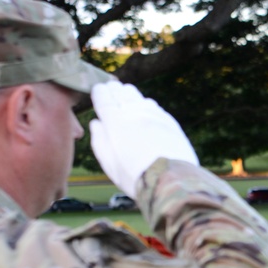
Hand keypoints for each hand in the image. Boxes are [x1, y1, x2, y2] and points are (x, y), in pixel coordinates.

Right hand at [89, 80, 198, 196]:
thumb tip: (96, 123)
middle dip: (113, 89)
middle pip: (121, 92)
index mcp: (115, 122)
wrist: (171, 180)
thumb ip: (99, 141)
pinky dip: (144, 104)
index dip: (99, 91)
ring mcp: (153, 114)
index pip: (104, 97)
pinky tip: (143, 108)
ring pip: (138, 96)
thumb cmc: (135, 176)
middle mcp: (134, 112)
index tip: (97, 89)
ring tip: (125, 95)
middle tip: (110, 88)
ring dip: (129, 94)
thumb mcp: (109, 164)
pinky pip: (152, 106)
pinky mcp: (168, 120)